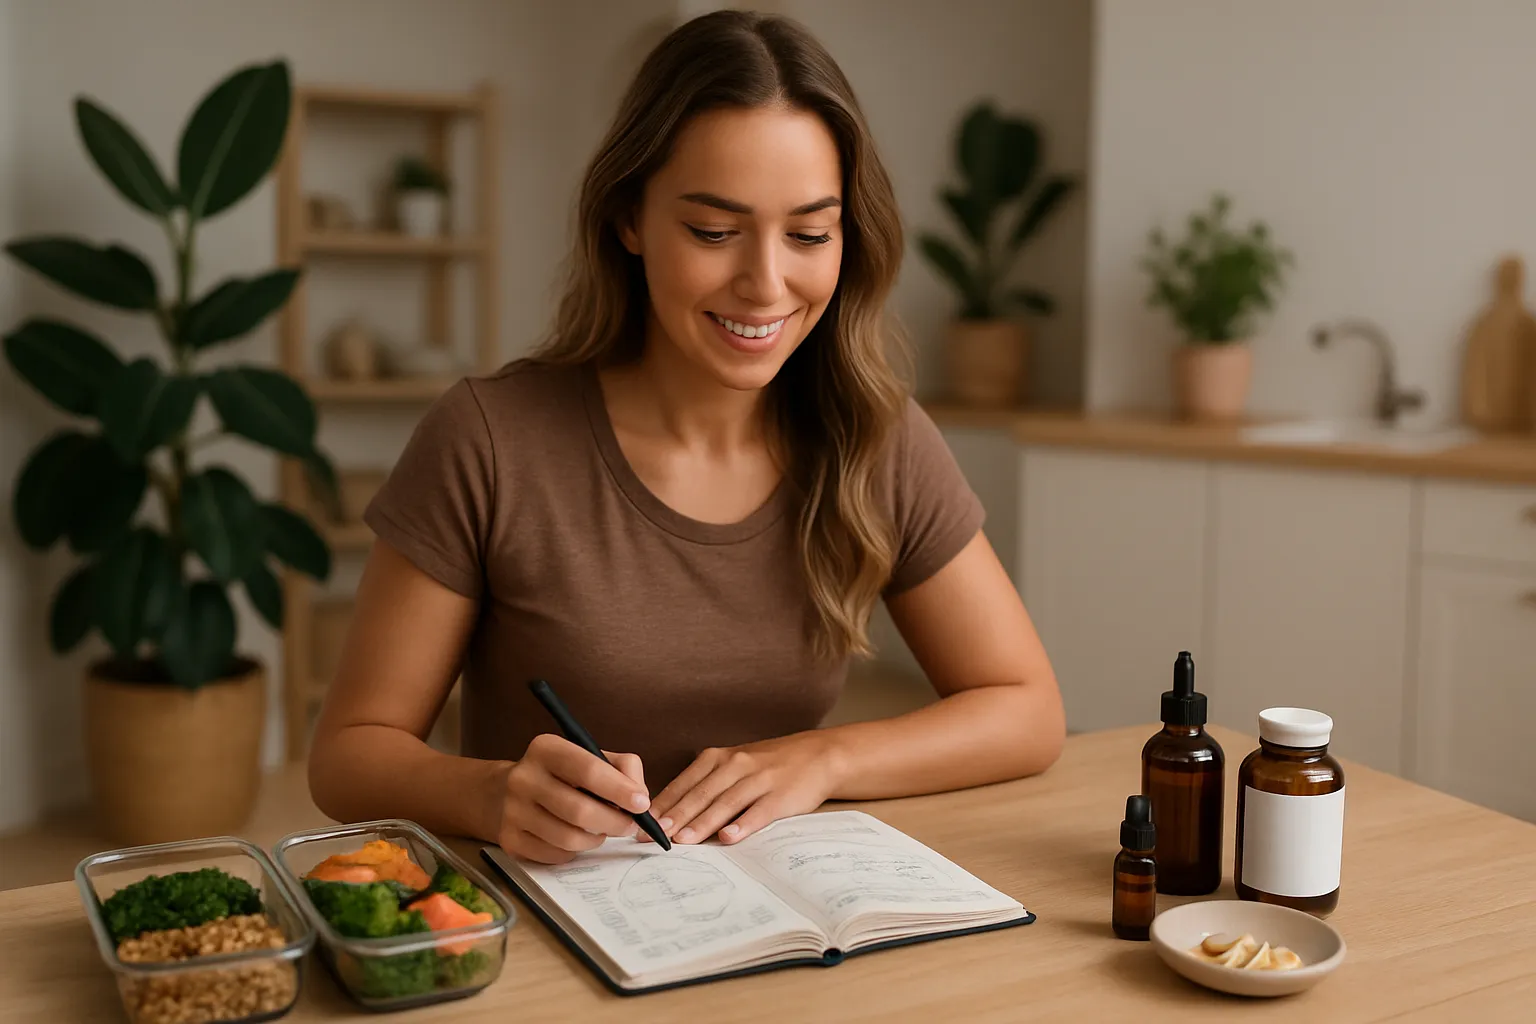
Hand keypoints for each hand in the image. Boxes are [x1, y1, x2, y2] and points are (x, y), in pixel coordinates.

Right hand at [496, 733, 650, 864]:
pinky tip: (576, 838)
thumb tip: (640, 798)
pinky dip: (575, 851)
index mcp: (546, 749)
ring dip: (596, 839)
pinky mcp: (510, 840)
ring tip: (602, 829)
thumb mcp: (590, 757)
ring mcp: (513, 811)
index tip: (641, 803)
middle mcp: (524, 778)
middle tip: (631, 825)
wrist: (507, 793)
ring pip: (569, 838)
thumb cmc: (561, 775)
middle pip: (579, 810)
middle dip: (615, 822)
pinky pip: (556, 855)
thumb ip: (623, 769)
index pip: (588, 769)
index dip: (619, 789)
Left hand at [645, 732, 842, 846]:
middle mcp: (736, 765)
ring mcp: (759, 779)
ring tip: (682, 841)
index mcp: (719, 757)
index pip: (684, 784)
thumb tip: (670, 813)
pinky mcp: (781, 795)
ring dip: (702, 823)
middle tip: (653, 836)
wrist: (818, 755)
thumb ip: (705, 784)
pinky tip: (728, 837)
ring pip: (725, 803)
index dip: (662, 805)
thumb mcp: (734, 764)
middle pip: (700, 794)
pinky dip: (743, 824)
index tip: (641, 824)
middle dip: (675, 817)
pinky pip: (759, 812)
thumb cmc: (769, 765)